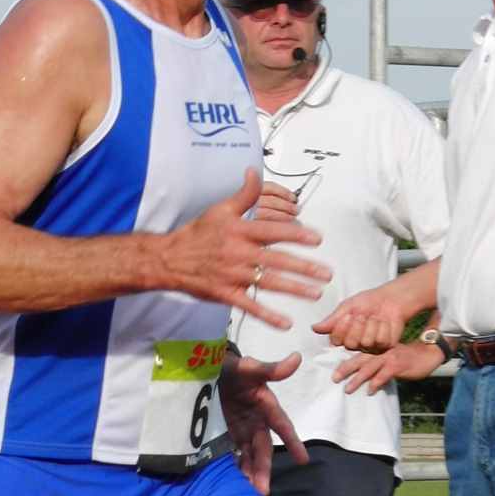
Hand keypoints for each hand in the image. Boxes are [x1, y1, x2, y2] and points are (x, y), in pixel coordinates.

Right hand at [164, 170, 330, 329]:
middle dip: (303, 268)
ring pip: (268, 283)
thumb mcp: (220, 209)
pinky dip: (267, 315)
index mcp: (240, 231)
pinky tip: (285, 322)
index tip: (316, 239)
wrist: (169, 259)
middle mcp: (238, 253)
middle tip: (325, 273)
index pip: (273, 231)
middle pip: (276, 260)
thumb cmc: (197, 234)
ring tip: (314, 293)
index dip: (296, 235)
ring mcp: (232, 275)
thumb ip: (244, 194)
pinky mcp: (225, 293)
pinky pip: (249, 306)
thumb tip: (255, 173)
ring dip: (293, 289)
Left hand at [218, 351, 305, 495]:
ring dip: (251, 473)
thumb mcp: (249, 367)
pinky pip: (234, 453)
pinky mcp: (228, 432)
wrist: (210, 367)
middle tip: (263, 491)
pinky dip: (236, 467)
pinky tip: (234, 483)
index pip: (282, 426)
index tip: (303, 460)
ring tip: (250, 493)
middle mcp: (257, 421)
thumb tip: (297, 358)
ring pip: (250, 455)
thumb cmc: (233, 366)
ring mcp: (242, 428)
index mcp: (266, 405)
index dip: (293, 442)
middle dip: (264, 469)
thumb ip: (270, 368)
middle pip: (263, 449)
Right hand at [312, 283, 406, 351]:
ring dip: (371, 325)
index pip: (335, 340)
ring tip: (375, 317)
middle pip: (350, 344)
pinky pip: (381, 340)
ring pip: (366, 342)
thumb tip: (314, 327)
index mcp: (343, 334)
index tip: (348, 316)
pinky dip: (384, 327)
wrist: (391, 299)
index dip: (342, 329)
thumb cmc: (369, 301)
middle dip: (357, 326)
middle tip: (363, 315)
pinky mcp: (384, 346)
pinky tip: (385, 322)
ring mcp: (370, 346)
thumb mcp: (347, 306)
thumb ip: (332, 319)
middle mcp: (355, 343)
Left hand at [333, 340, 444, 395]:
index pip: (359, 355)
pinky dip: (376, 383)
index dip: (346, 362)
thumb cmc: (409, 358)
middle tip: (334, 378)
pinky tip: (369, 391)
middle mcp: (381, 352)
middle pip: (360, 359)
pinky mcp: (398, 365)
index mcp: (378, 350)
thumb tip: (365, 376)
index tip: (333, 371)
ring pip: (369, 367)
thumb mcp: (390, 357)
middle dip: (346, 369)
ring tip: (347, 389)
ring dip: (357, 378)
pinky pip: (384, 374)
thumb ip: (378, 364)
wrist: (429, 353)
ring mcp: (389, 357)